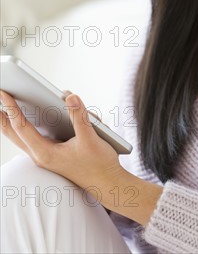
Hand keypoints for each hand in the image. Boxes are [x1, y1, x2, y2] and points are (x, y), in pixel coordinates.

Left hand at [0, 90, 125, 204]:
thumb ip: (79, 116)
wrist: (107, 184)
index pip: (21, 127)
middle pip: (13, 132)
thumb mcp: (91, 138)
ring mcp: (44, 156)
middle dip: (3, 114)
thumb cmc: (99, 164)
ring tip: (3, 105)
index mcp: (46, 152)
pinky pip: (30, 137)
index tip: (3, 93)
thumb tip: (69, 96)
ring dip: (10, 120)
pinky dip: (24, 125)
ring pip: (20, 136)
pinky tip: (28, 115)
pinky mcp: (51, 154)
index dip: (11, 108)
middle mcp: (40, 155)